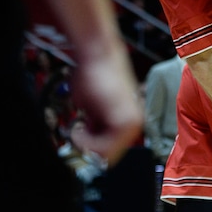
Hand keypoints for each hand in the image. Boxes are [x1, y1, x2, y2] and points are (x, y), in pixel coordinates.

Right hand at [70, 43, 143, 165]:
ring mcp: (131, 124)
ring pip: (105, 155)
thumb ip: (94, 127)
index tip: (79, 137)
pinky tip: (79, 125)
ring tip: (78, 126)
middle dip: (88, 148)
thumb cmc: (93, 76)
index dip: (91, 149)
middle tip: (77, 132)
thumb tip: (87, 145)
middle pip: (107, 156)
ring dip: (86, 144)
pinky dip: (86, 141)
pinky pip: (102, 147)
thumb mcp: (92, 109)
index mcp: (128, 123)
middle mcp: (134, 125)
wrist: (98, 54)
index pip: (110, 153)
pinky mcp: (124, 122)